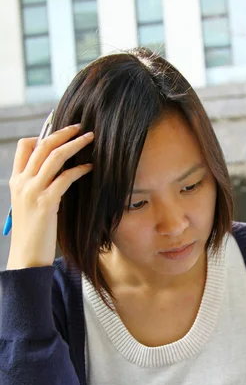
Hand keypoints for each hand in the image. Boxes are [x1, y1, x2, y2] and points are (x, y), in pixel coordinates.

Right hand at [6, 125, 93, 269]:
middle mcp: (22, 182)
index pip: (25, 146)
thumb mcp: (30, 205)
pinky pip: (64, 178)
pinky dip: (79, 169)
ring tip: (90, 139)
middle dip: (63, 133)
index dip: (44, 136)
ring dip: (74, 144)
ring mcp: (32, 191)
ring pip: (54, 157)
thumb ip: (39, 187)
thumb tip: (59, 174)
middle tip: (80, 128)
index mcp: (15, 181)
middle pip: (42, 145)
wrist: (27, 256)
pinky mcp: (46, 203)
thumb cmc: (33, 233)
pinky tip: (90, 167)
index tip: (61, 135)